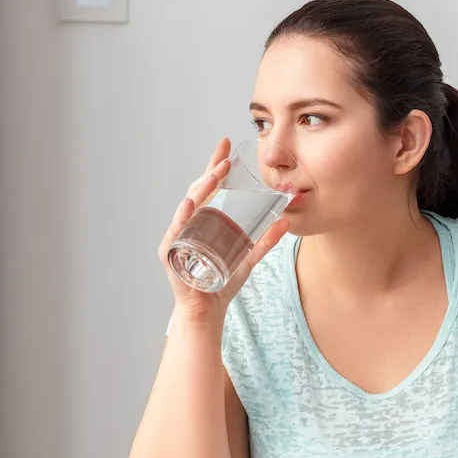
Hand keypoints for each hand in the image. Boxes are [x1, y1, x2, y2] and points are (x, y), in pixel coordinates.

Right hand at [158, 138, 289, 317]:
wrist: (206, 311)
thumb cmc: (221, 283)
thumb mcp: (248, 258)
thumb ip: (265, 241)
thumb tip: (286, 220)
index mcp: (203, 220)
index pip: (208, 187)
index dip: (215, 165)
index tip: (226, 145)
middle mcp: (188, 224)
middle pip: (197, 191)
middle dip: (210, 173)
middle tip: (225, 159)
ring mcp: (178, 237)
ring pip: (188, 207)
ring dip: (200, 190)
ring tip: (213, 176)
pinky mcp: (171, 253)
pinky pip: (176, 231)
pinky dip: (182, 217)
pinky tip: (189, 204)